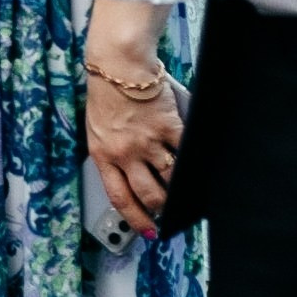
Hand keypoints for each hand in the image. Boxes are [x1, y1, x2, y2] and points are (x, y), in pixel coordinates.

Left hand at [84, 46, 183, 237]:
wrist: (118, 66)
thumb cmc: (107, 93)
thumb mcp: (98, 129)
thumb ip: (113, 153)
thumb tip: (132, 175)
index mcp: (103, 155)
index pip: (120, 197)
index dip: (136, 219)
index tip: (148, 231)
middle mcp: (125, 153)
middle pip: (149, 194)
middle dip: (162, 206)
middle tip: (169, 208)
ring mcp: (148, 141)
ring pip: (171, 177)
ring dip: (179, 185)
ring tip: (184, 186)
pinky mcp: (168, 127)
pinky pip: (186, 151)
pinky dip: (194, 159)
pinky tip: (198, 162)